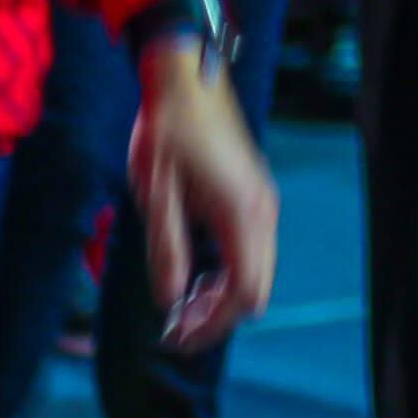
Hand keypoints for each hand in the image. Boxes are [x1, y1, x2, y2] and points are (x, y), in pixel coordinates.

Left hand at [127, 50, 278, 353]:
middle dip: (218, 316)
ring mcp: (261, 203)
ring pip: (256, 271)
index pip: (245, 292)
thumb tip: (170, 301)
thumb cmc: (167, 132)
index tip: (177, 337)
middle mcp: (261, 212)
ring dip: (222, 296)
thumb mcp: (156, 195)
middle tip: (174, 328)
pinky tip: (194, 273)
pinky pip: (251, 250)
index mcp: (240, 214)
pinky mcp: (252, 195)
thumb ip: (166, 251)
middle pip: (256, 288)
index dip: (213, 324)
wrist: (186, 79)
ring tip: (179, 304)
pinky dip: (227, 274)